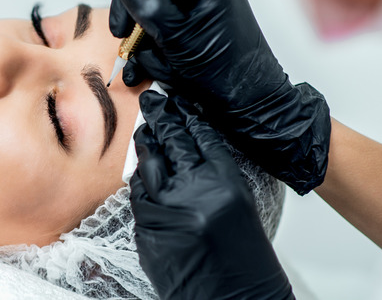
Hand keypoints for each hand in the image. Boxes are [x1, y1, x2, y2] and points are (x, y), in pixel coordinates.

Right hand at [110, 0, 330, 194]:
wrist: (250, 106)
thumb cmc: (227, 72)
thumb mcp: (178, 36)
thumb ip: (146, 3)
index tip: (123, 21)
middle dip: (137, 24)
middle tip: (131, 47)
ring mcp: (197, 9)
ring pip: (149, 17)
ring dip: (146, 47)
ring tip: (160, 69)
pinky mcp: (194, 30)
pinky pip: (161, 33)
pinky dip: (154, 54)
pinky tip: (156, 73)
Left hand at [130, 91, 293, 299]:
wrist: (233, 298)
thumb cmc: (243, 257)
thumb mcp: (238, 205)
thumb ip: (213, 175)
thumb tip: (188, 148)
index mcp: (225, 183)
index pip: (201, 136)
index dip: (187, 114)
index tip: (178, 101)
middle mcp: (194, 192)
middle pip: (172, 143)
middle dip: (161, 118)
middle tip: (153, 101)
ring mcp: (166, 210)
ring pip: (148, 166)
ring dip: (146, 146)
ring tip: (145, 131)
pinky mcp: (147, 228)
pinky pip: (138, 196)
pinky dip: (140, 182)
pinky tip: (142, 172)